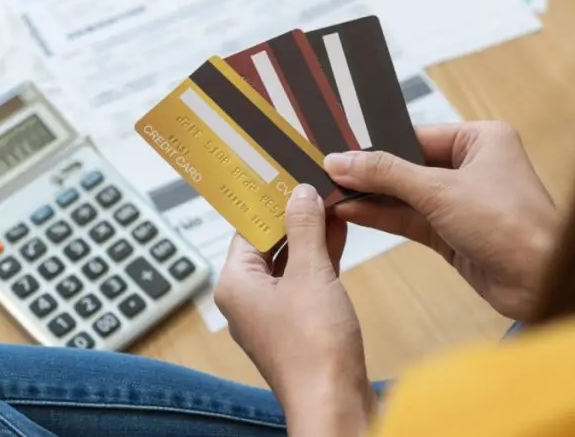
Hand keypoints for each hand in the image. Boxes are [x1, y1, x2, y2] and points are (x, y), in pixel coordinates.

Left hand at [215, 185, 373, 436]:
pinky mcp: (298, 325)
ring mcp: (273, 313)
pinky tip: (339, 233)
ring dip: (311, 235)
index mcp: (235, 283)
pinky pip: (305, 281)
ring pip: (289, 261)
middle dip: (294, 215)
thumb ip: (304, 228)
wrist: (334, 401)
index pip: (247, 227)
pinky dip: (321, 258)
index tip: (287, 173)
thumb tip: (299, 193)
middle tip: (314, 181)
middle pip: (268, 242)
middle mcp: (247, 298)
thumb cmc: (313, 345)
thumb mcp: (310, 272)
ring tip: (331, 200)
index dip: (270, 199)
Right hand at [325, 122, 558, 320]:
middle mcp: (471, 166)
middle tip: (325, 169)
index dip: (376, 142)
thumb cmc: (510, 224)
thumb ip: (387, 174)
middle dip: (369, 171)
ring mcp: (461, 201)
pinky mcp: (452, 233)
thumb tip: (341, 159)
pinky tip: (349, 211)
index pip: (415, 134)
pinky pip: (409, 219)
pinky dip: (382, 216)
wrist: (544, 282)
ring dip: (370, 196)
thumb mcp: (440, 191)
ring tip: (328, 191)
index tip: (337, 145)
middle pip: (407, 164)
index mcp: (480, 139)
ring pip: (405, 194)